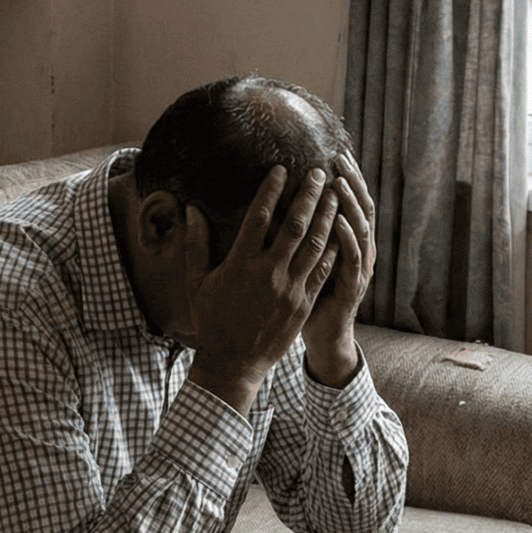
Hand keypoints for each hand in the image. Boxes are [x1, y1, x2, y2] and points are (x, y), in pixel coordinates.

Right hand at [185, 166, 340, 412]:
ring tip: (334, 194)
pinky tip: (339, 231)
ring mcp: (290, 289)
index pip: (258, 218)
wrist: (233, 363)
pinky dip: (332, 248)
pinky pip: (323, 270)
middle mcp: (268, 274)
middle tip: (318, 172)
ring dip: (327, 216)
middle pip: (294, 226)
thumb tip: (191, 209)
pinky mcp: (304, 303)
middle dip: (308, 196)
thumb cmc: (212, 320)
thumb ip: (196, 244)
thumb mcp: (197, 282)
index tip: (281, 170)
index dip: (271, 191)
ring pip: (315, 245)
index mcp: (240, 265)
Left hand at [303, 154, 374, 385]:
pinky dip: (348, 240)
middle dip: (351, 183)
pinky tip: (340, 221)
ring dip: (351, 206)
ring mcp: (356, 270)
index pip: (348, 202)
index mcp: (344, 242)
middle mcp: (355, 251)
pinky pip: (352, 261)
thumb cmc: (306, 298)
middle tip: (341, 157)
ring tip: (338, 183)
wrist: (323, 338)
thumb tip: (272, 203)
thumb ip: (298, 233)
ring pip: (360, 230)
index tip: (336, 152)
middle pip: (359, 209)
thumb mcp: (305, 262)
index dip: (346, 178)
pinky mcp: (351, 289)